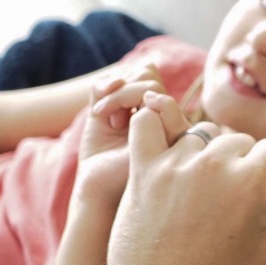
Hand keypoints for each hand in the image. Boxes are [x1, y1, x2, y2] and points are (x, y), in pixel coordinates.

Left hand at [73, 64, 166, 210]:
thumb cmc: (99, 158)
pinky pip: (157, 100)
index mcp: (153, 113)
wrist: (96, 191)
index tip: (102, 103)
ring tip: (107, 119)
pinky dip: (126, 99)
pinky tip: (111, 122)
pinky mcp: (168, 135)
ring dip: (121, 94)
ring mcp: (169, 126)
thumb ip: (109, 88)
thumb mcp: (100, 115)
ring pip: (152, 86)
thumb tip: (121, 76)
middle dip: (120, 88)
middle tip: (103, 113)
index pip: (148, 74)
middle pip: (150, 76)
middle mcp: (165, 118)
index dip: (125, 78)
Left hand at [105, 104, 265, 264]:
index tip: (263, 189)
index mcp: (253, 184)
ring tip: (192, 187)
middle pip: (237, 140)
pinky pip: (145, 123)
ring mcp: (176, 166)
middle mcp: (215, 167)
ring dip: (200, 153)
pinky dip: (152, 124)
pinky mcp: (143, 172)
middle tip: (223, 198)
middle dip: (238, 164)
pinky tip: (160, 146)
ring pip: (199, 133)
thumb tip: (264, 175)